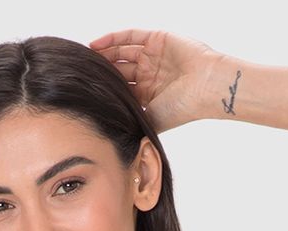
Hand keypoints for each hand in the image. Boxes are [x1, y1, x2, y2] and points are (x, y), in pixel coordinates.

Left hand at [88, 28, 226, 132]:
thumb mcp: (152, 121)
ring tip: (84, 58)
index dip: (105, 89)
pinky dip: (113, 38)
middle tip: (82, 74)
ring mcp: (153, 56)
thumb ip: (134, 123)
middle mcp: (150, 74)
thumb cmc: (183, 108)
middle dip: (102, 71)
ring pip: (122, 52)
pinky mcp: (157, 39)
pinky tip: (95, 44)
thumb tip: (112, 138)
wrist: (206, 88)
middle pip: (119, 69)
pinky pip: (130, 36)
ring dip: (103, 54)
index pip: (121, 89)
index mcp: (149, 95)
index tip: (86, 93)